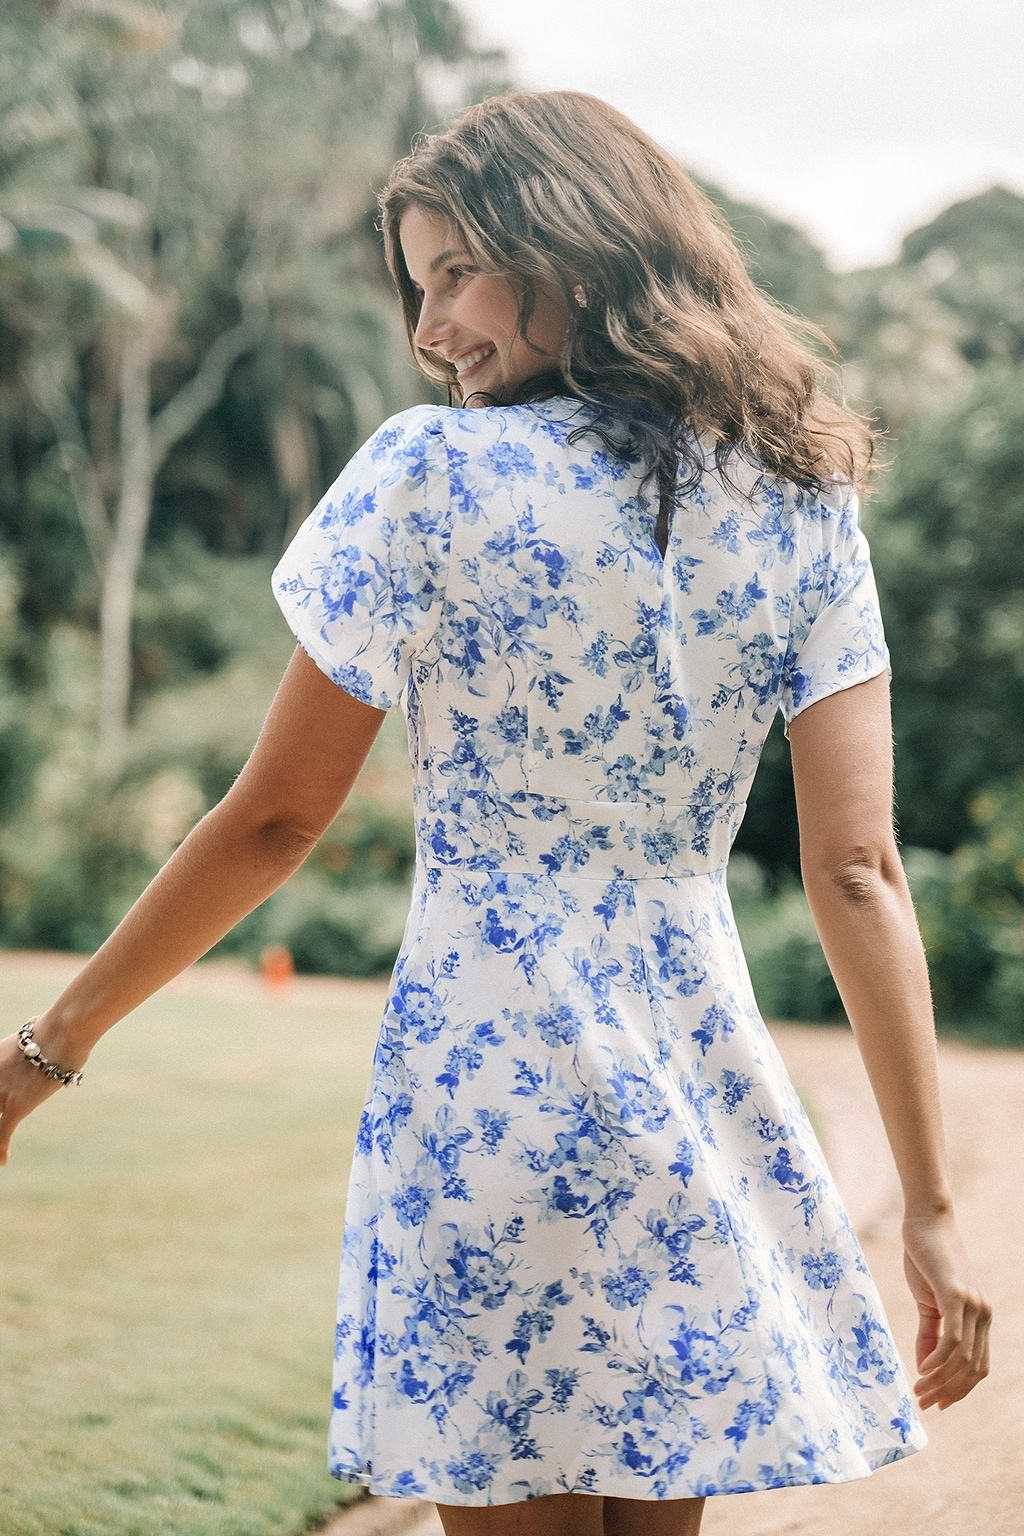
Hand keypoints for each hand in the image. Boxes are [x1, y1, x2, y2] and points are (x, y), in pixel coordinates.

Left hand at [0, 1017, 91, 1167]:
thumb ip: (25, 1052)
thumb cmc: (54, 1030)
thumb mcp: (30, 1039)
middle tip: (3, 1113)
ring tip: (0, 1146)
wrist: (62, 1033)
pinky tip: (3, 1162)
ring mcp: (0, 1093)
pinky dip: (1, 1150)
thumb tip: (38, 1048)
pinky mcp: (16, 1107)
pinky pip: (2, 1135)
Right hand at [902, 1206, 991, 1412]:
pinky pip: (953, 1338)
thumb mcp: (928, 1303)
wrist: (925, 1223)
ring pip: (963, 1358)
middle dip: (949, 1392)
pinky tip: (922, 1369)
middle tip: (923, 1403)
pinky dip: (939, 1359)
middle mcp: (983, 1315)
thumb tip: (925, 1368)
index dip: (959, 1389)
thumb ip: (929, 1335)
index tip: (936, 1403)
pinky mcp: (956, 1295)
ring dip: (940, 1381)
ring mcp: (973, 1305)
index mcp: (980, 1318)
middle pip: (972, 1369)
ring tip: (918, 1390)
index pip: (977, 1366)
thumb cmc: (926, 1260)